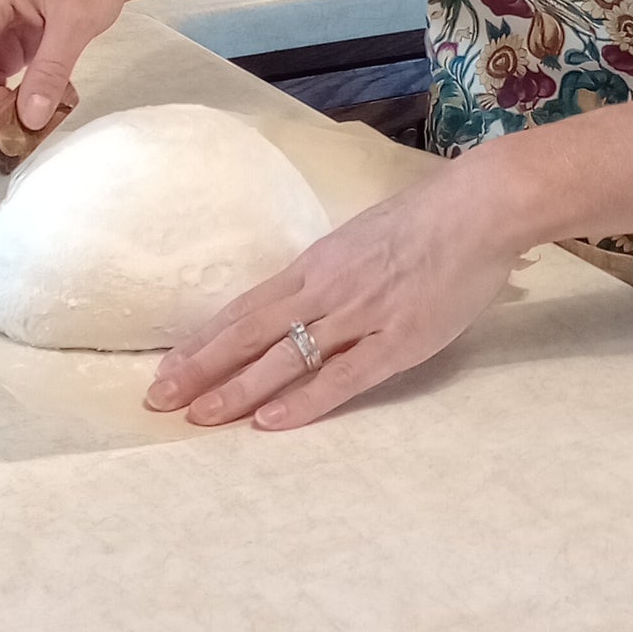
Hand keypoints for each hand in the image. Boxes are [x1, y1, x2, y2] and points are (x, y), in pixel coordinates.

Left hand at [142, 161, 521, 429]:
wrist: (476, 208)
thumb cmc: (423, 219)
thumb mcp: (358, 240)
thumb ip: (329, 274)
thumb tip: (301, 300)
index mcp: (314, 264)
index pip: (244, 309)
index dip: (203, 341)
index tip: (165, 367)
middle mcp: (324, 290)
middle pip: (248, 333)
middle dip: (200, 368)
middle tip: (157, 400)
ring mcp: (358, 316)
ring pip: (284, 358)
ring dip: (237, 390)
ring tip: (199, 417)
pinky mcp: (396, 341)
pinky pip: (342, 376)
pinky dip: (303, 401)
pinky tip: (270, 423)